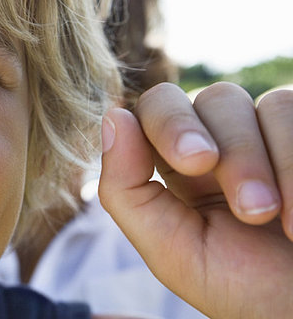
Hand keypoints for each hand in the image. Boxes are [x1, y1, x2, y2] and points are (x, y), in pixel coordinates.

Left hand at [98, 82, 292, 318]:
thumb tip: (112, 118)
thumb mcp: (170, 249)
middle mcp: (221, 142)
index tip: (195, 163)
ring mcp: (267, 135)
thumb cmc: (240, 287)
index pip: (157, 110)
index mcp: (178, 166)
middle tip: (248, 204)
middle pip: (210, 99)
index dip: (169, 122)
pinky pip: (290, 109)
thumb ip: (126, 189)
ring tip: (270, 218)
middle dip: (229, 148)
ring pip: (257, 104)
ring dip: (261, 162)